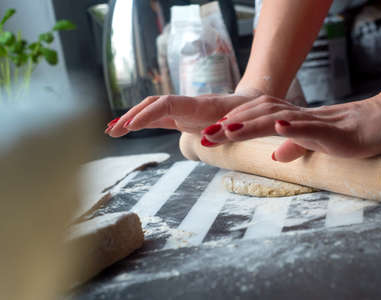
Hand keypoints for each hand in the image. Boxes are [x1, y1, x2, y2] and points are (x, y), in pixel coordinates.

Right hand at [104, 93, 258, 137]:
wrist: (242, 106)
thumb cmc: (242, 115)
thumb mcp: (238, 121)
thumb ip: (225, 126)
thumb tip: (214, 133)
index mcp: (197, 104)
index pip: (167, 104)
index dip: (149, 113)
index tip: (132, 126)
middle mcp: (184, 104)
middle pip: (152, 105)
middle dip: (132, 117)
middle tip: (113, 131)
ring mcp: (179, 110)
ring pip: (149, 111)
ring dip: (130, 120)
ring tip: (110, 131)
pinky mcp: (177, 117)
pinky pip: (154, 119)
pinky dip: (138, 124)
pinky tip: (123, 130)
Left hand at [201, 90, 380, 160]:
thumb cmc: (352, 133)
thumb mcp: (317, 142)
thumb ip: (296, 145)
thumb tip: (273, 155)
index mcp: (295, 121)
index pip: (258, 116)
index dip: (233, 122)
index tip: (209, 133)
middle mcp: (301, 118)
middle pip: (261, 114)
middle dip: (231, 124)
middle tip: (205, 135)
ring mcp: (318, 123)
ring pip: (281, 117)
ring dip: (252, 123)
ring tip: (227, 130)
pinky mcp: (336, 133)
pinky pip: (313, 128)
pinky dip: (294, 126)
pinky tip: (278, 126)